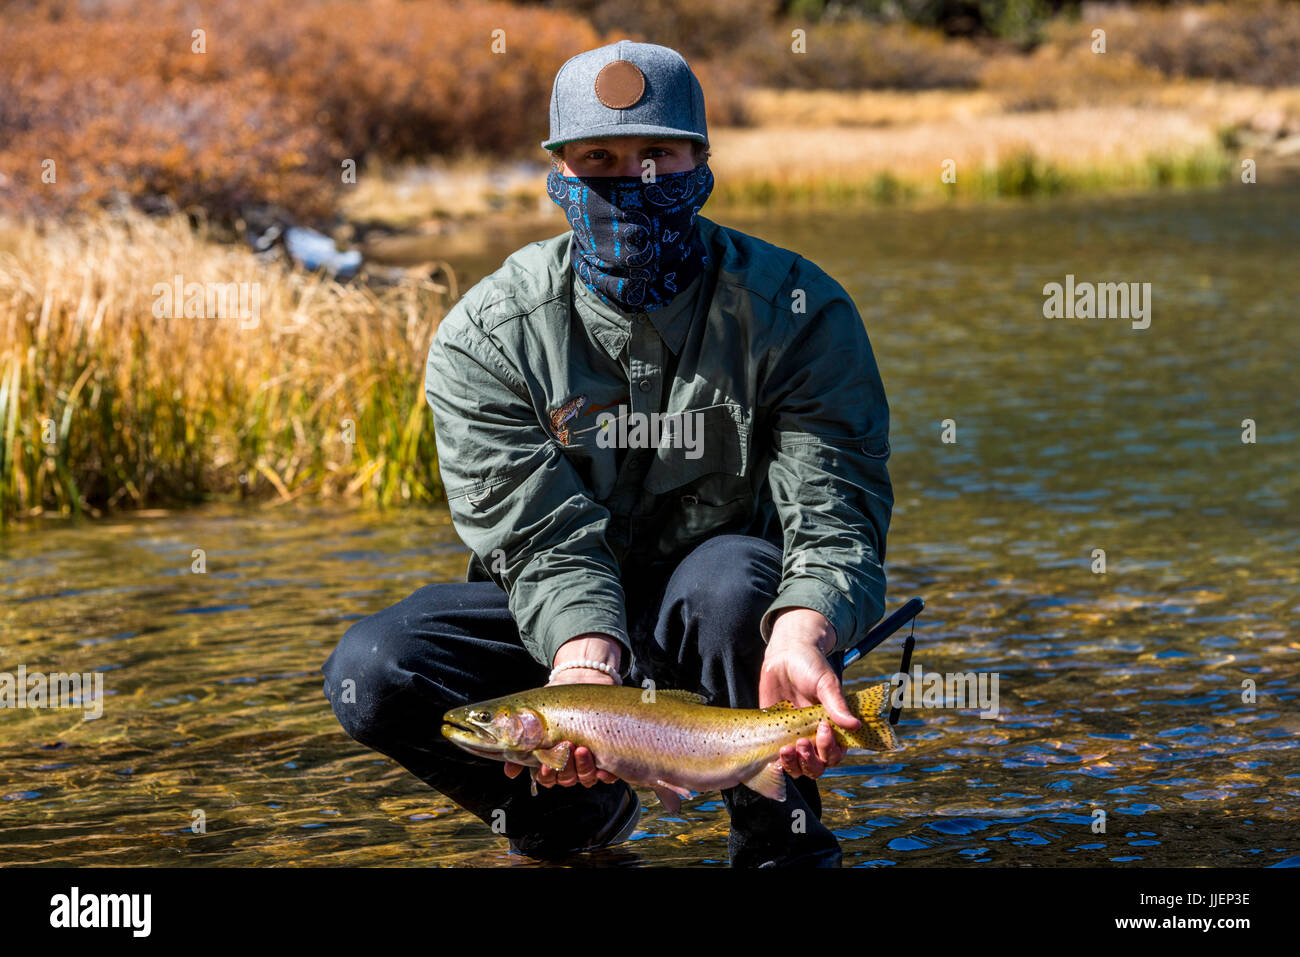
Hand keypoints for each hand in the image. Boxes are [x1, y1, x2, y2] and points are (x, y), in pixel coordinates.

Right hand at [503, 633, 621, 786]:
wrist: (582, 679)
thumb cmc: (556, 701)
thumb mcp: (533, 717)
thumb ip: (519, 743)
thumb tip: (509, 772)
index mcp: (551, 759)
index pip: (547, 779)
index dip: (545, 777)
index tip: (544, 766)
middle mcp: (571, 764)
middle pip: (566, 779)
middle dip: (565, 767)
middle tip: (565, 746)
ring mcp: (590, 761)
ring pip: (585, 778)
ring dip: (583, 767)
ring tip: (582, 748)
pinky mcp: (609, 755)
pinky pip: (609, 776)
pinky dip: (605, 775)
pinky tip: (603, 768)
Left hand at [760, 608, 858, 779]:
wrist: (785, 654)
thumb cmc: (810, 665)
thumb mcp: (825, 682)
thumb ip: (837, 704)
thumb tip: (855, 725)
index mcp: (832, 727)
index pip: (836, 752)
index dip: (830, 748)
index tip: (823, 729)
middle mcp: (814, 736)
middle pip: (818, 766)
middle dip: (812, 760)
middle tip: (802, 742)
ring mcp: (794, 737)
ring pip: (799, 767)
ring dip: (795, 764)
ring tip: (787, 748)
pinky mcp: (774, 734)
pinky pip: (777, 758)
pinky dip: (778, 760)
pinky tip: (775, 751)